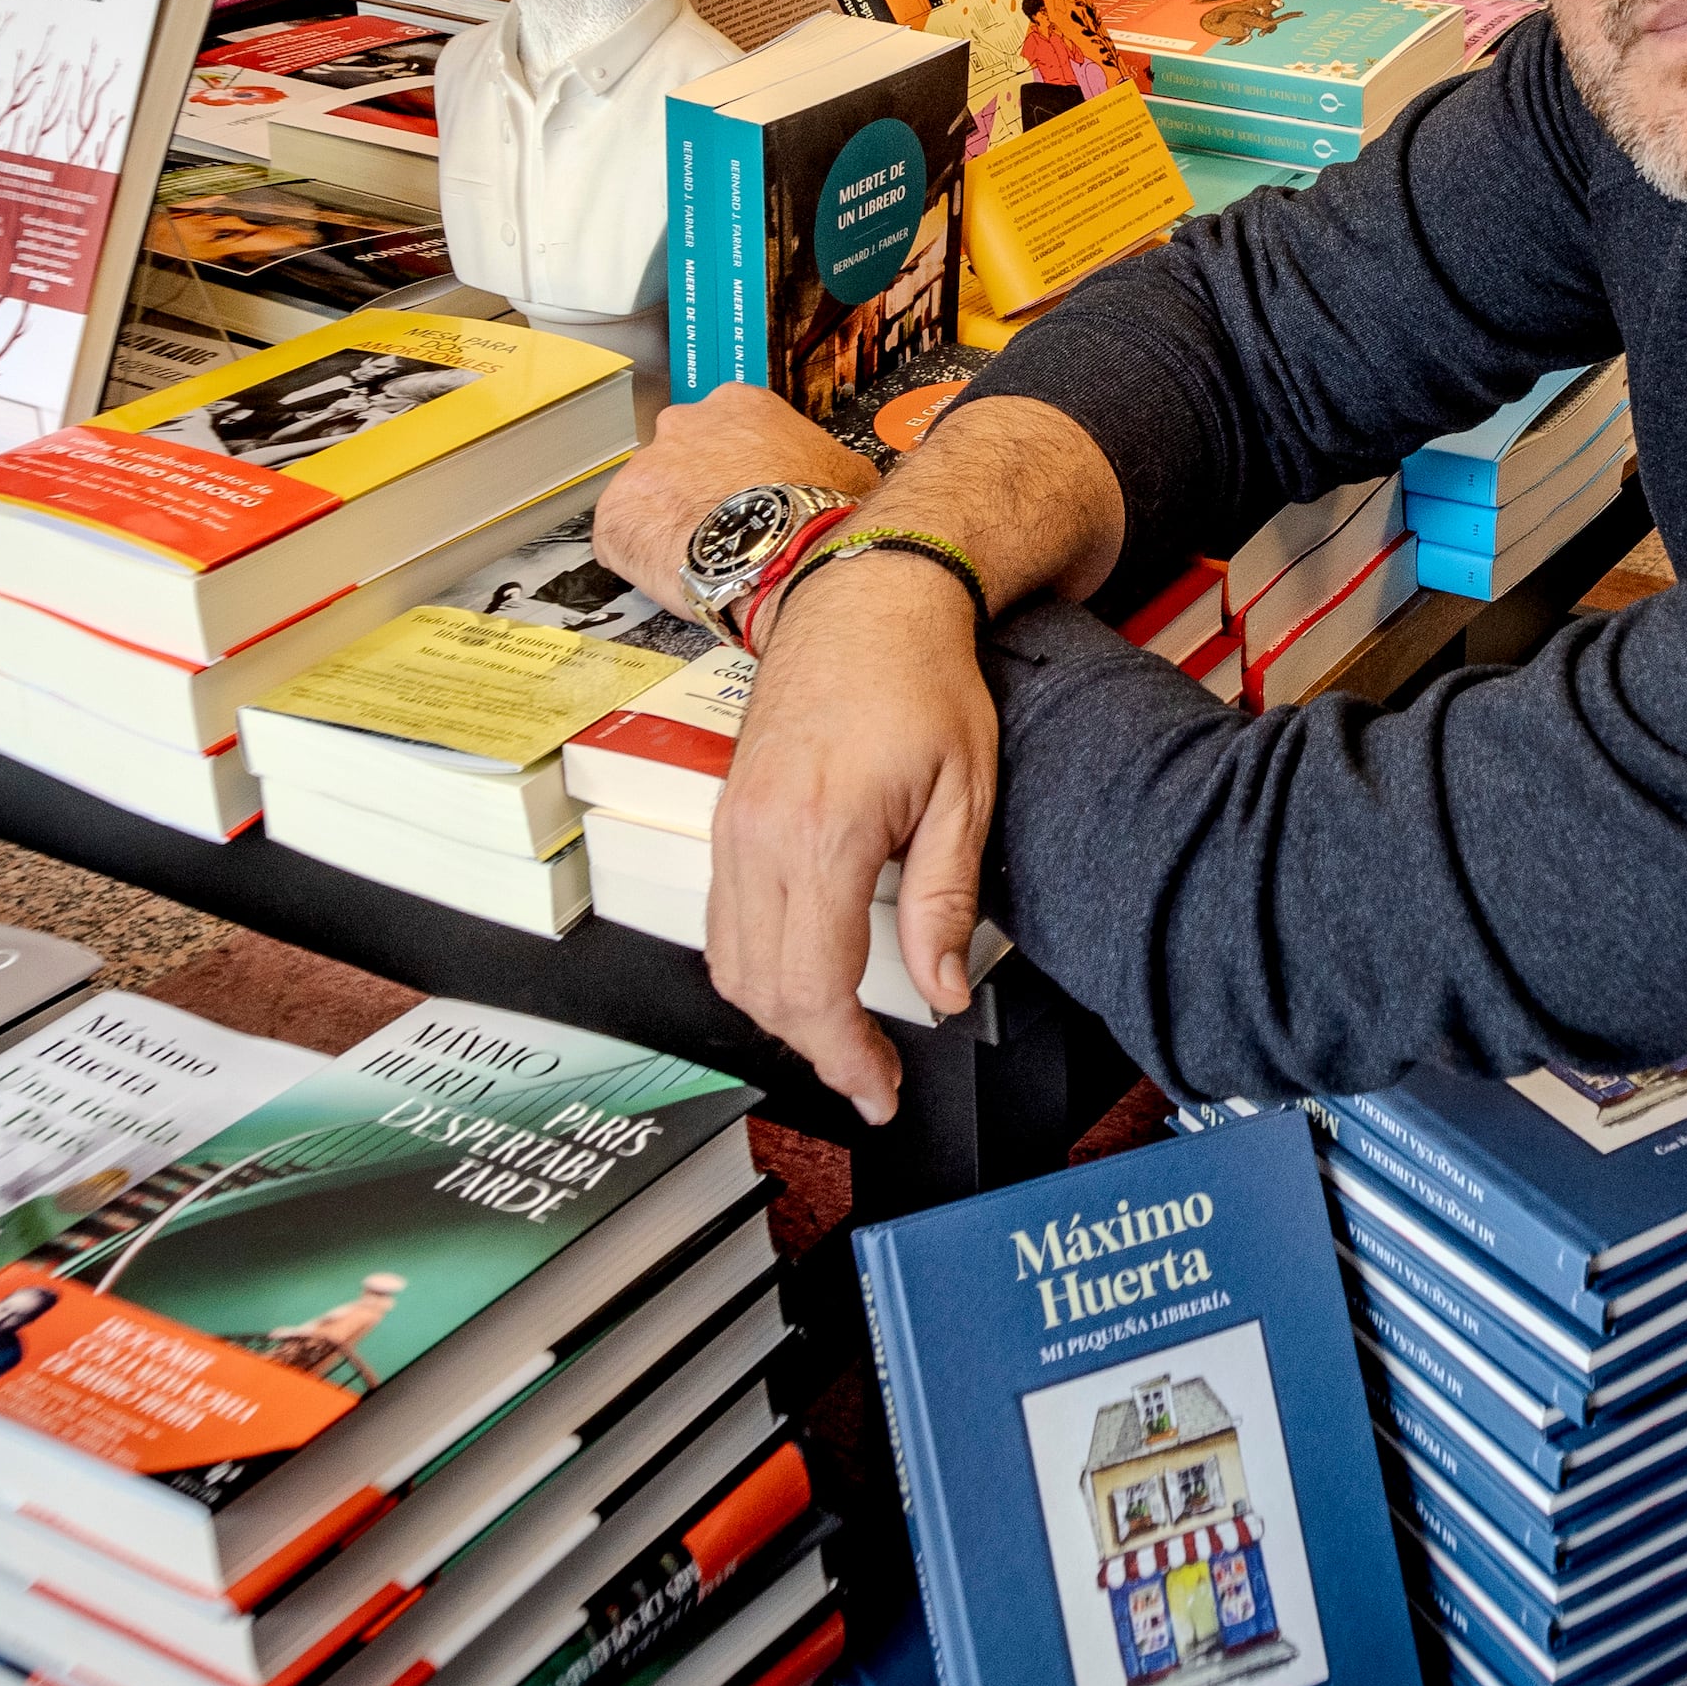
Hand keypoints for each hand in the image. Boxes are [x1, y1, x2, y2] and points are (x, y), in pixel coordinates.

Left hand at [595, 385, 874, 621]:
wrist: (782, 552)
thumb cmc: (818, 512)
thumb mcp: (848, 472)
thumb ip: (830, 466)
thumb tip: (846, 482)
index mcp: (739, 405)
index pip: (728, 430)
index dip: (738, 468)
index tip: (749, 494)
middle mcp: (684, 423)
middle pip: (682, 457)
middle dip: (697, 489)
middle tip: (724, 527)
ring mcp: (644, 466)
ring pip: (650, 497)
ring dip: (670, 522)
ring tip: (701, 558)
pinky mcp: (617, 513)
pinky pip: (622, 538)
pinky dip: (641, 557)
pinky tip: (673, 575)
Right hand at [709, 550, 996, 1123]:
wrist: (863, 597)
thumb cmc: (921, 678)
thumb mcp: (965, 793)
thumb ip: (945, 903)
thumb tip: (942, 992)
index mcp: (821, 836)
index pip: (814, 988)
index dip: (847, 1056)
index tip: (880, 1088)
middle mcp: (758, 837)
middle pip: (763, 990)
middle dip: (816, 1047)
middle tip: (872, 1073)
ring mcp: (732, 826)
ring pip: (729, 962)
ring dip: (780, 1012)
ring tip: (842, 1033)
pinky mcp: (726, 816)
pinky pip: (721, 918)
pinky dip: (756, 965)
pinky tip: (804, 972)